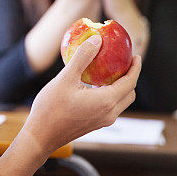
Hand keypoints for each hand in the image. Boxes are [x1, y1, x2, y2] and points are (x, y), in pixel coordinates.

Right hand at [25, 35, 140, 153]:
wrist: (41, 137)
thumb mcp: (65, 79)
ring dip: (121, 86)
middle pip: (129, 93)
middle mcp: (109, 113)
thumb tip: (97, 39)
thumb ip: (83, 58)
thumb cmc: (51, 108)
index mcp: (106, 102)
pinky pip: (111, 106)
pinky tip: (96, 84)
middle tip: (124, 61)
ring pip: (121, 101)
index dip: (135, 67)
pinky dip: (111, 93)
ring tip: (111, 71)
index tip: (135, 54)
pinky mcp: (95, 123)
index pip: (130, 82)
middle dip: (130, 76)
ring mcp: (102, 120)